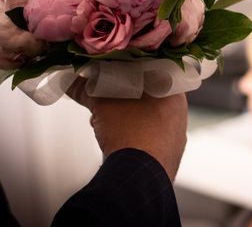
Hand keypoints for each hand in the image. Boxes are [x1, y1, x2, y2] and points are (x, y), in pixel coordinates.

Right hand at [67, 79, 187, 180]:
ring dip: (123, 120)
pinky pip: (148, 138)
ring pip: (145, 118)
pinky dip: (131, 137)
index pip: (146, 74)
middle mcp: (179, 111)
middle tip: (102, 105)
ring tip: (105, 125)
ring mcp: (175, 134)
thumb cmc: (130, 132)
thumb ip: (87, 90)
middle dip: (119, 100)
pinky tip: (116, 143)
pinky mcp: (168, 154)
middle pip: (144, 96)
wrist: (140, 176)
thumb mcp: (102, 103)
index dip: (123, 77)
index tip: (107, 81)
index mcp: (171, 91)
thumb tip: (73, 84)